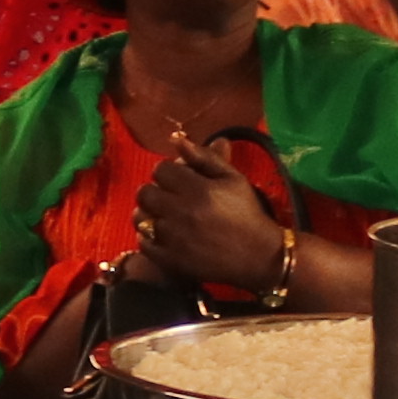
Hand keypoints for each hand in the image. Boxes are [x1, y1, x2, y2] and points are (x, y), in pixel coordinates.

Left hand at [136, 134, 289, 290]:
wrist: (257, 256)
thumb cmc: (246, 213)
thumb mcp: (232, 179)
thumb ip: (204, 157)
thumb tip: (176, 138)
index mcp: (197, 189)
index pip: (160, 169)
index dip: (169, 172)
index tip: (180, 180)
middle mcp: (181, 212)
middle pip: (145, 192)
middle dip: (156, 191)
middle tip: (170, 198)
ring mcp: (173, 238)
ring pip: (139, 217)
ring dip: (149, 213)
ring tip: (166, 216)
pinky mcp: (169, 260)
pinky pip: (143, 242)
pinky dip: (149, 237)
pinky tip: (165, 235)